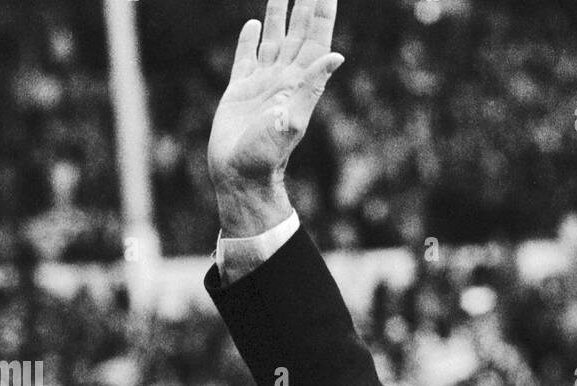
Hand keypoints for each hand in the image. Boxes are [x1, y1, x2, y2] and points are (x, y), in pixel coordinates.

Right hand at [208, 0, 342, 230]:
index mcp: (299, 82)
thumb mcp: (293, 120)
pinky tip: (253, 25)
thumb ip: (312, 86)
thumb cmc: (266, 155)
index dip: (322, 12)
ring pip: (273, 40)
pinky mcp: (239, 91)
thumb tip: (337, 57)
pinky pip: (246, 58)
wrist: (239, 176)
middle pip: (297, 33)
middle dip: (303, 5)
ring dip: (279, 15)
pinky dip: (250, 40)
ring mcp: (261, 83)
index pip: (315, 38)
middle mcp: (283, 78)